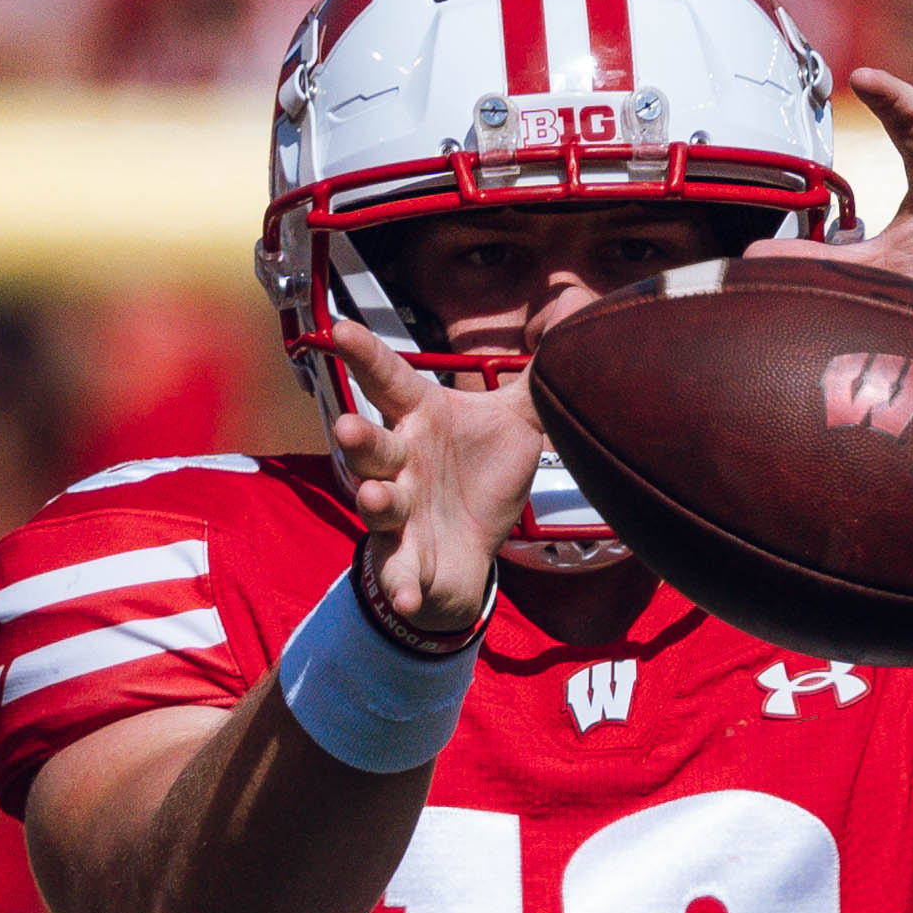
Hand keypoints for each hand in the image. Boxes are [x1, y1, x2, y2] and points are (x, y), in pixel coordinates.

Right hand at [326, 322, 546, 631]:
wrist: (474, 553)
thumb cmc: (482, 476)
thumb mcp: (516, 422)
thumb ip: (537, 376)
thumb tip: (574, 314)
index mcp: (421, 418)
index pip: (388, 379)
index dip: (364, 354)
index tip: (338, 328)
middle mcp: (402, 463)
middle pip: (373, 446)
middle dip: (358, 439)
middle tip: (348, 426)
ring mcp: (400, 514)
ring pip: (378, 505)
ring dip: (374, 504)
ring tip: (373, 499)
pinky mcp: (407, 561)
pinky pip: (400, 573)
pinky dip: (402, 586)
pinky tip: (407, 597)